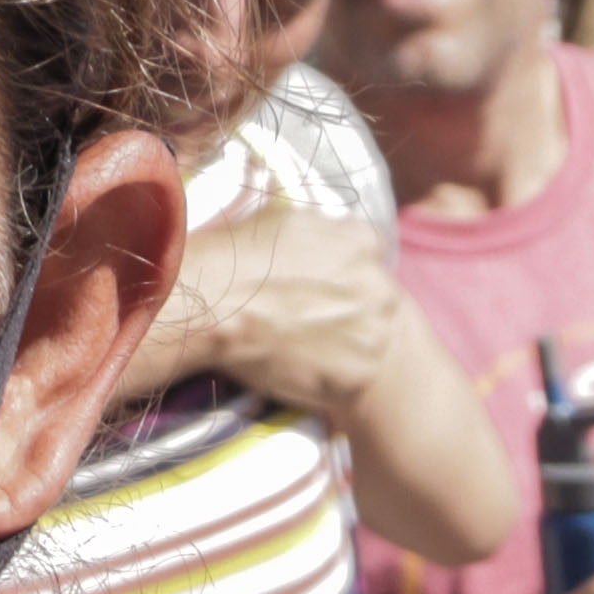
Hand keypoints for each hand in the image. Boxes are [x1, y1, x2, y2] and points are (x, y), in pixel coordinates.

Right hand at [116, 199, 404, 413]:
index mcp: (365, 240)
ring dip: (342, 347)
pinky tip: (300, 370)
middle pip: (374, 302)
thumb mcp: (282, 215)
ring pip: (367, 342)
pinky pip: (352, 378)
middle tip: (305, 323)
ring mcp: (374, 331)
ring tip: (300, 349)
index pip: (368, 260)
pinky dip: (331, 379)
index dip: (339, 278)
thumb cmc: (236, 254)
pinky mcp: (359, 372)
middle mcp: (380, 283)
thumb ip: (316, 224)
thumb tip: (316, 218)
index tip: (315, 289)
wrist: (213, 301)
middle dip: (347, 312)